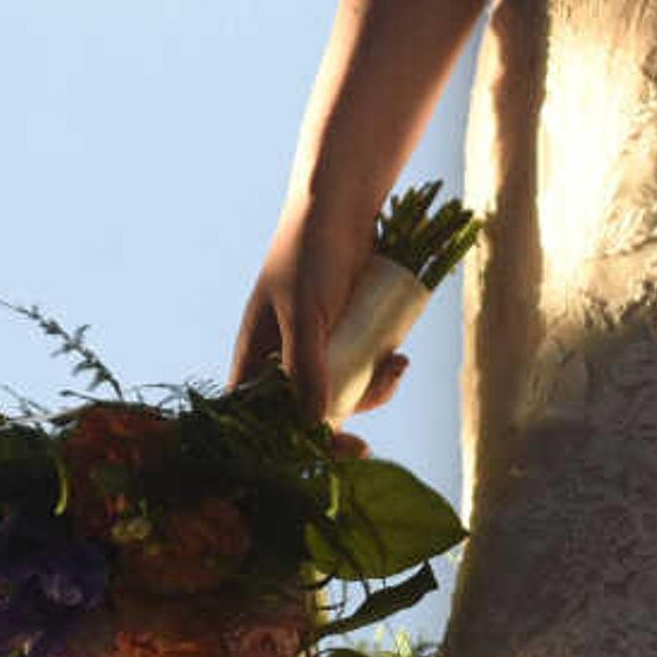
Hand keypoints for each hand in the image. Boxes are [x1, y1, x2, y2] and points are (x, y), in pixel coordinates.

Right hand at [228, 205, 409, 424]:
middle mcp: (284, 356)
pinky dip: (380, 372)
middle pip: (306, 413)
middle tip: (366, 446)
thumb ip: (307, 369)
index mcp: (258, 354)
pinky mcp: (348, 334)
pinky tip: (399, 359)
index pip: (260, 415)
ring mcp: (319, 346)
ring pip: (341, 393)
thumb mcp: (307, 313)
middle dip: (340, 420)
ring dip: (370, 392)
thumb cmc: (312, 252)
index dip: (285, 443)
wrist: (345, 204)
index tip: (326, 452)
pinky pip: (362, 370)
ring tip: (394, 368)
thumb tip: (314, 426)